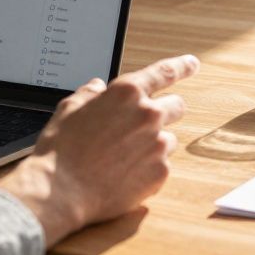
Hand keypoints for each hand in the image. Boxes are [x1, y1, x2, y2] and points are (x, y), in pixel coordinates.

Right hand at [0, 54, 199, 245]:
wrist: (62, 191)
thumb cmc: (62, 149)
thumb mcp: (69, 109)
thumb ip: (89, 94)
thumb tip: (96, 88)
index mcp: (127, 92)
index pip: (164, 72)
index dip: (182, 66)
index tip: (192, 63)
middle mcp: (148, 114)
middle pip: (176, 106)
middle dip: (163, 112)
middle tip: (142, 126)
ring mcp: (157, 145)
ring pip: (168, 139)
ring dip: (153, 143)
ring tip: (123, 157)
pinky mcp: (160, 172)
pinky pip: (162, 165)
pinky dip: (148, 168)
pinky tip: (124, 175)